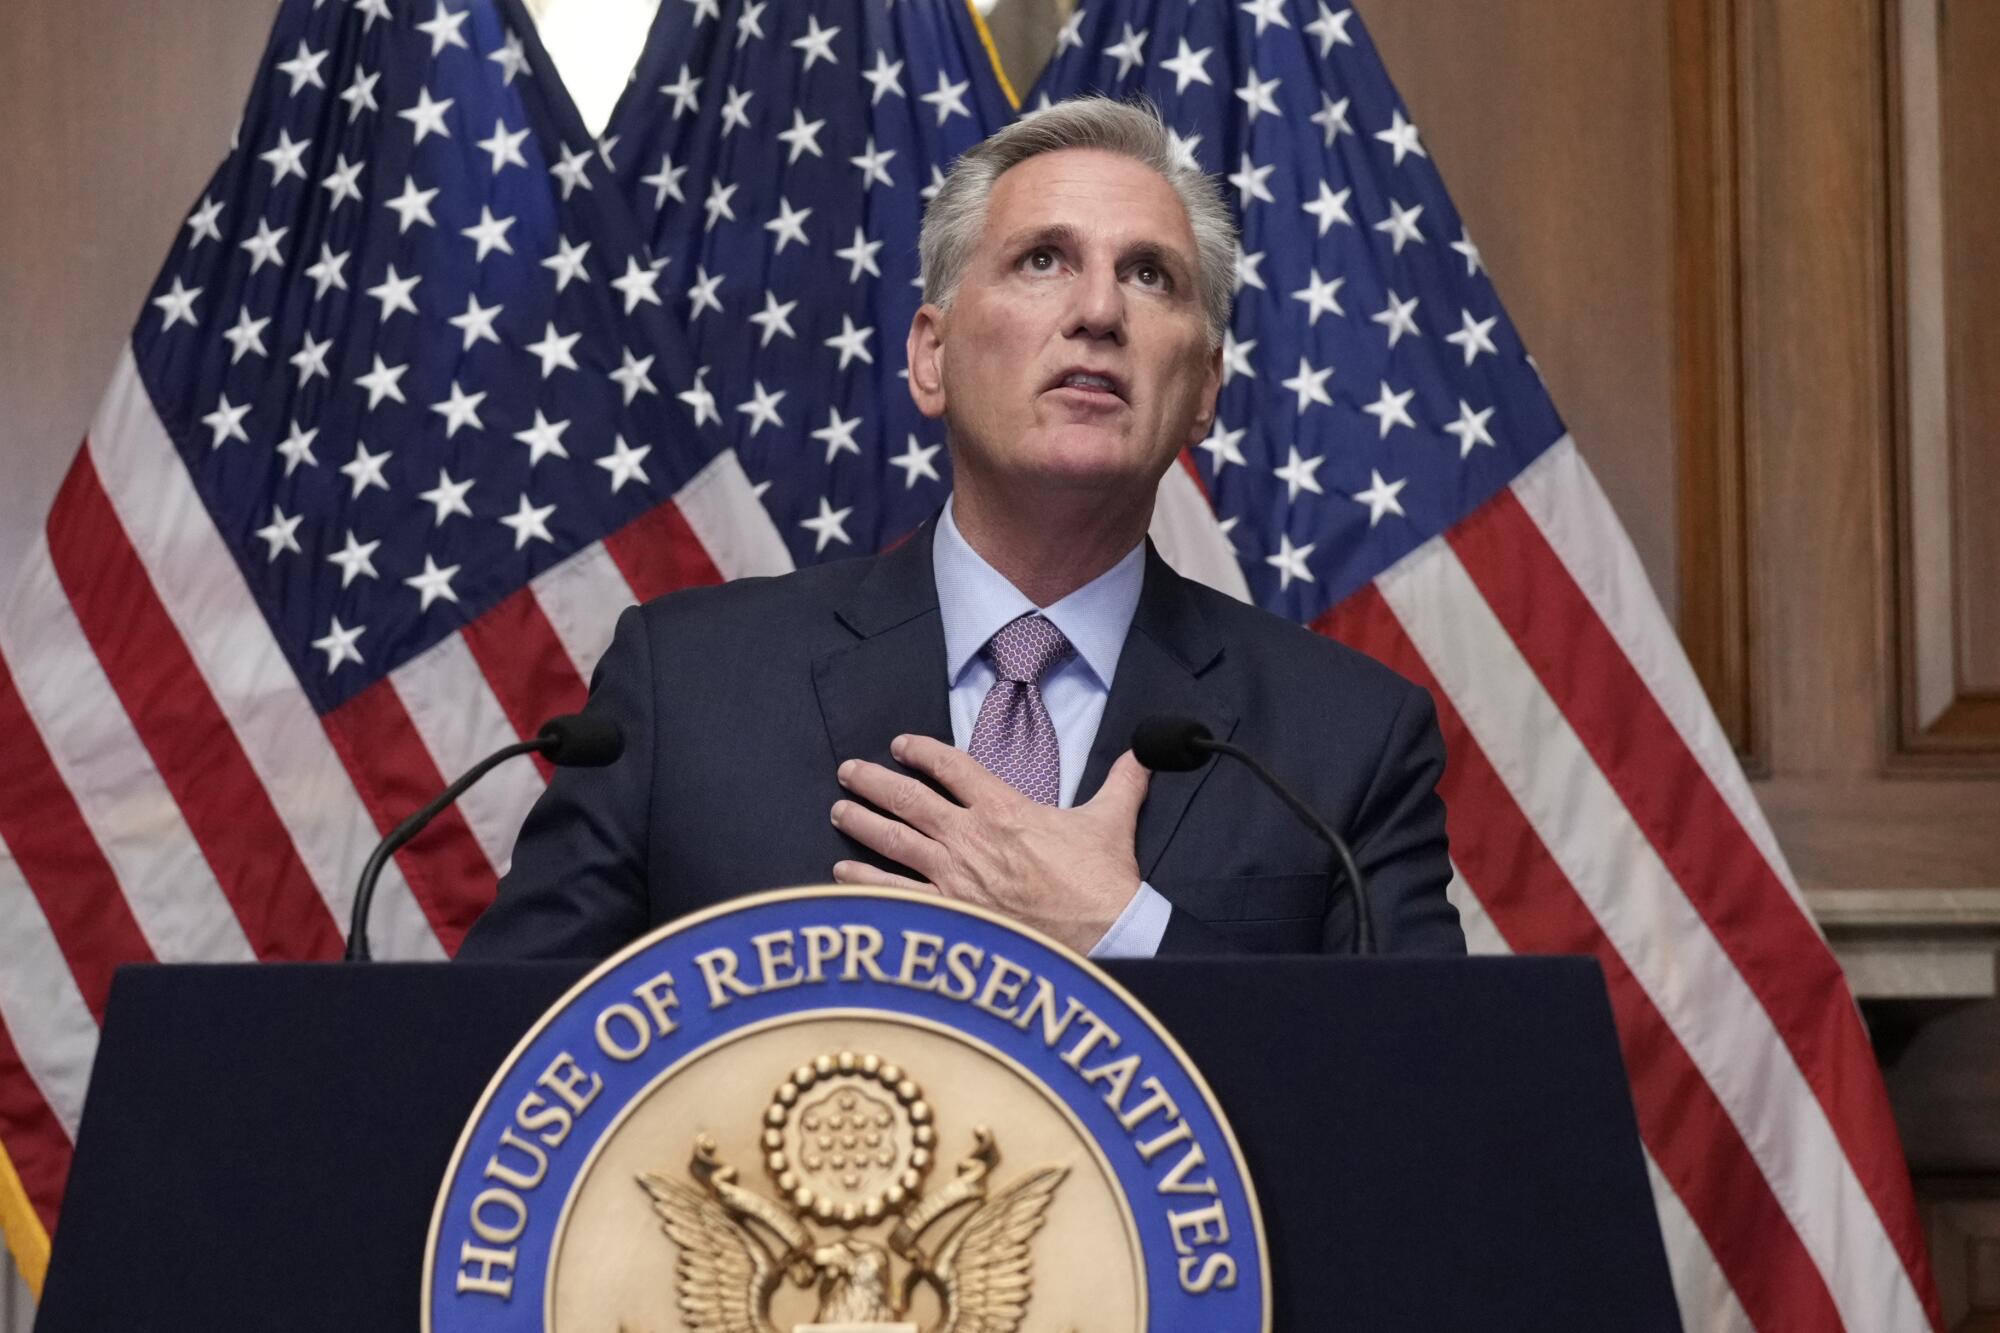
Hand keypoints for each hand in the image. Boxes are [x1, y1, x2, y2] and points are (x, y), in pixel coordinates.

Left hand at [829, 734, 1151, 954]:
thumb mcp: (1112, 821)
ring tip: (839, 811)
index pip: (951, 766)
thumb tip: (1145, 754)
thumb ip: (1122, 782)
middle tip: (849, 771)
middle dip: (874, 781)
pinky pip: (893, 893)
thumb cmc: (1103, 884)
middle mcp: (969, 837)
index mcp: (1004, 808)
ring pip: (892, 841)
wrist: (1102, 937)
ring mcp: (954, 877)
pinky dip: (863, 882)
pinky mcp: (949, 913)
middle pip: (908, 799)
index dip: (921, 750)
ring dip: (861, 823)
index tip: (901, 745)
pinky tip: (840, 876)